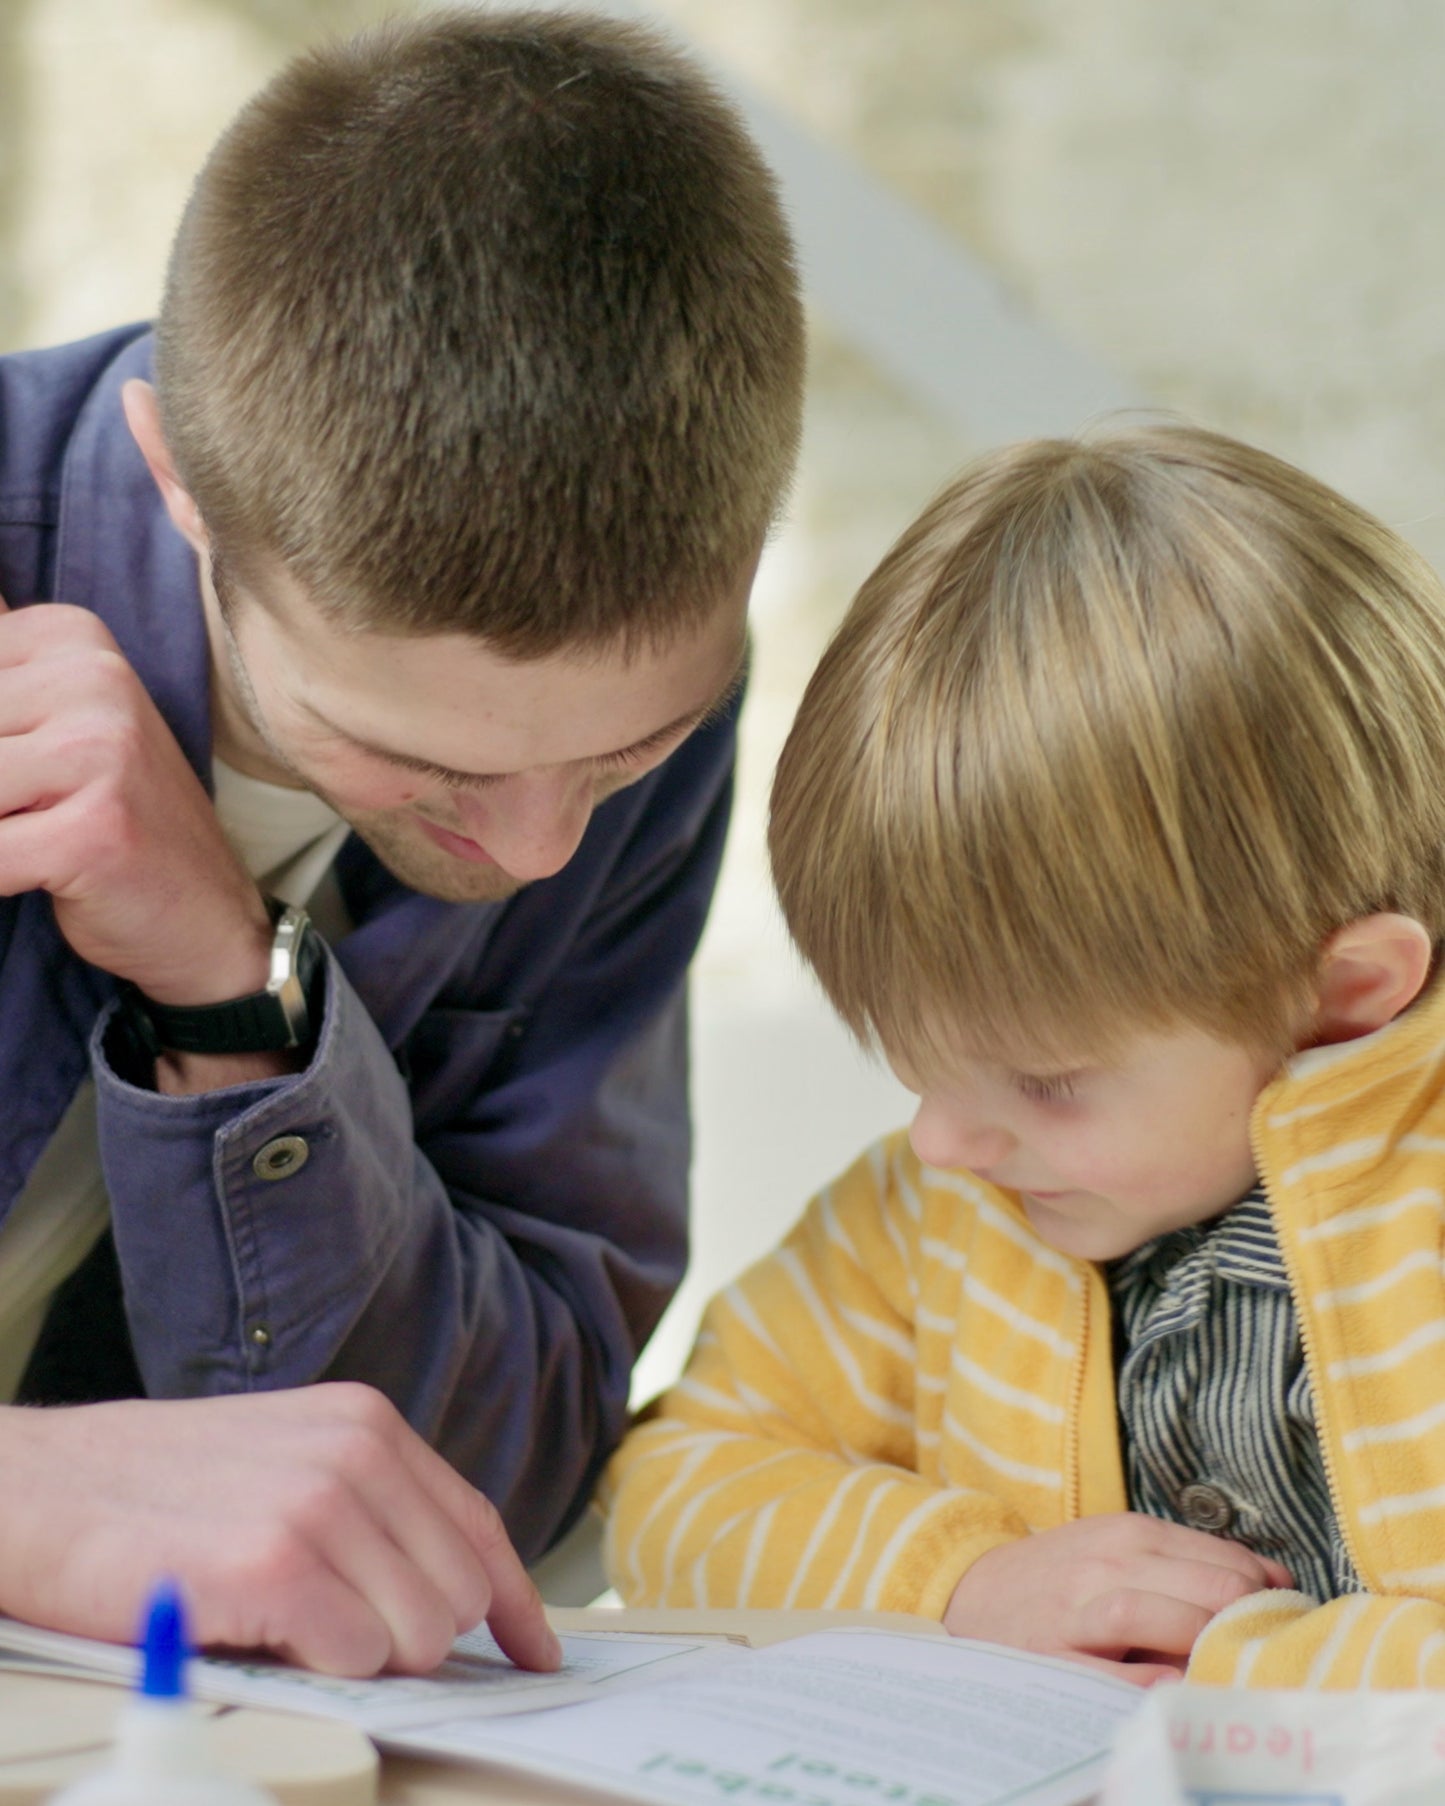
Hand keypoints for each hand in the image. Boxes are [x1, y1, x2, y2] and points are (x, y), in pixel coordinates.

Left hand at [0, 595, 272, 1004]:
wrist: (206, 915)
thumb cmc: (110, 822)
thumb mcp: (47, 726)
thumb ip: (0, 694)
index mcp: (72, 639)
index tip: (24, 773)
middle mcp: (92, 678)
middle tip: (28, 812)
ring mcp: (100, 751)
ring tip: (32, 840)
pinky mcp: (95, 828)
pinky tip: (35, 878)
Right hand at [0, 1383, 560, 1677]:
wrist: (33, 1491)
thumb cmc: (152, 1492)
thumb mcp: (281, 1464)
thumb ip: (366, 1509)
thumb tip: (445, 1596)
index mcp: (367, 1423)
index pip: (476, 1524)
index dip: (513, 1599)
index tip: (536, 1651)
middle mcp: (357, 1451)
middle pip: (457, 1593)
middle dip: (410, 1639)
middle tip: (330, 1636)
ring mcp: (320, 1503)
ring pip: (417, 1634)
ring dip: (357, 1656)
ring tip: (282, 1625)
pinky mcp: (276, 1563)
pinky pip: (356, 1657)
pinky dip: (316, 1668)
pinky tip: (258, 1633)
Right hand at [944, 1513, 1293, 1686]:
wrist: (970, 1594)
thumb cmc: (1060, 1579)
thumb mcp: (1118, 1549)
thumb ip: (1190, 1561)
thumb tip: (1280, 1581)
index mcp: (1129, 1533)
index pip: (1225, 1558)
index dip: (1264, 1595)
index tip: (1278, 1622)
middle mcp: (1106, 1564)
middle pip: (1206, 1587)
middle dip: (1245, 1622)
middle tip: (1259, 1652)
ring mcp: (1077, 1611)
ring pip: (1160, 1615)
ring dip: (1204, 1644)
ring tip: (1222, 1668)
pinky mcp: (1054, 1659)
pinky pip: (1117, 1675)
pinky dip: (1155, 1685)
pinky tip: (1177, 1692)